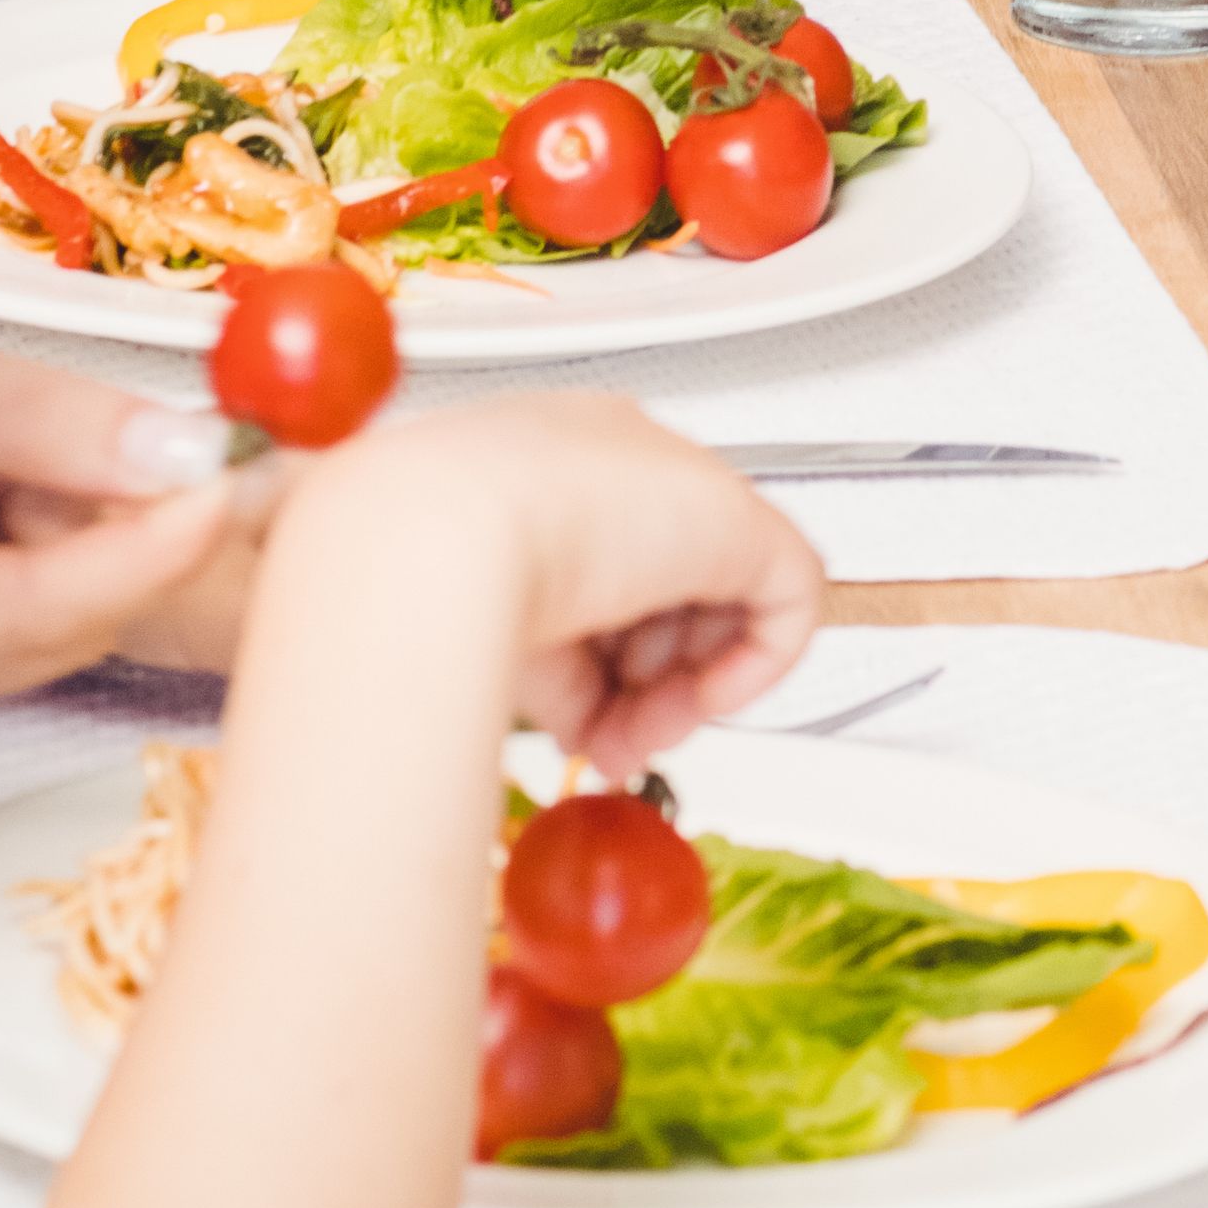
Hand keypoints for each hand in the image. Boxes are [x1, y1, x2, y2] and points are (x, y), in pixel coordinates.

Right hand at [0, 254, 269, 719]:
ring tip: (87, 423)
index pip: (28, 611)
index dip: (146, 545)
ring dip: (109, 510)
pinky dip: (78, 510)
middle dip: (140, 523)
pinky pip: (44, 577)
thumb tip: (186, 455)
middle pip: (60, 621)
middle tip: (232, 428)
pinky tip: (55, 454)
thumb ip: (40, 421)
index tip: (236, 475)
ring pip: (67, 601)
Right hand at [293, 391, 824, 781]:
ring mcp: (675, 485)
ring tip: (632, 738)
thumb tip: (588, 721)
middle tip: (616, 742)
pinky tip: (694, 705)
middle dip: (643, 687)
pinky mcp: (739, 519)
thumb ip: (550, 667)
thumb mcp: (488, 626)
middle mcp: (611, 465)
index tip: (583, 716)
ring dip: (678, 697)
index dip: (600, 658)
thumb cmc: (419, 566)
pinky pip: (787, 602)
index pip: (600, 568)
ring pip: (716, 607)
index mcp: (540, 466)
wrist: (430, 536)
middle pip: (661, 591)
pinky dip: (748, 673)